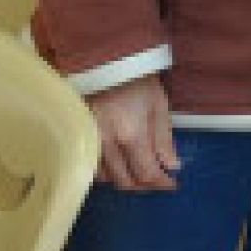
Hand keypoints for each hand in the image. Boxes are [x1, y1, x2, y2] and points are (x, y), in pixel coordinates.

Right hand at [89, 76, 180, 191]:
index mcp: (130, 136)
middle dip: (145, 187)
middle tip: (158, 181)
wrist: (104, 63)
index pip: (146, 174)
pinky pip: (92, 167)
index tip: (172, 185)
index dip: (161, 184)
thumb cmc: (136, 82)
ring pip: (107, 179)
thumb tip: (171, 166)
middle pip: (125, 182)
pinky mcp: (79, 140)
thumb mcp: (158, 106)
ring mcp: (89, 143)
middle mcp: (107, 145)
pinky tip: (119, 166)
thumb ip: (164, 140)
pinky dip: (108, 173)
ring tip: (140, 173)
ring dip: (125, 181)